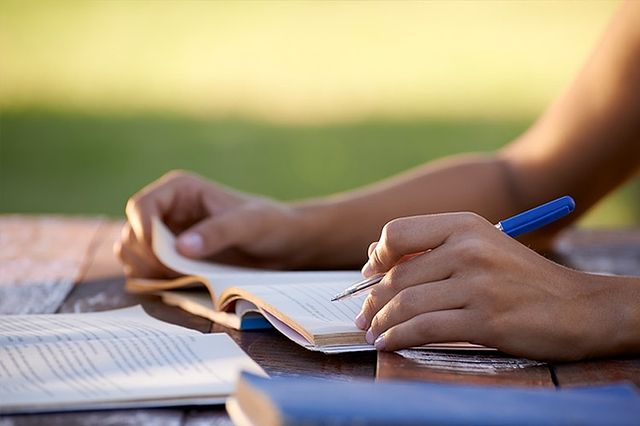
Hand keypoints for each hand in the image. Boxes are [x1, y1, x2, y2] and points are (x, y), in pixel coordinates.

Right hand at [115, 170, 309, 277]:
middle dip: (146, 257)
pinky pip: (146, 270)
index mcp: (180, 190)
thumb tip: (181, 247)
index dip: (143, 232)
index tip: (162, 255)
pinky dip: (153, 280)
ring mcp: (167, 235)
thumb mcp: (248, 225)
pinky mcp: (172, 257)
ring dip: (146, 271)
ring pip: (133, 254)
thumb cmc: (269, 224)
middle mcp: (167, 210)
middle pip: (132, 234)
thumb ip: (217, 233)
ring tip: (178, 279)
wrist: (282, 244)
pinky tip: (178, 284)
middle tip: (175, 274)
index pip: (141, 207)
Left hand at [354, 212, 631, 360]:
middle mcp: (468, 249)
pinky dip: (399, 338)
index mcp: (464, 225)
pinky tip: (388, 343)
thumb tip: (374, 259)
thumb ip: (433, 249)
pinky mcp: (485, 319)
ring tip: (372, 332)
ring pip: (407, 303)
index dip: (377, 257)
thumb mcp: (481, 246)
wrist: (578, 307)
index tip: (369, 276)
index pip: (397, 232)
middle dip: (373, 300)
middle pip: (398, 275)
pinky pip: (424, 329)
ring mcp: (477, 284)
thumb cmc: (522, 278)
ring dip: (381, 322)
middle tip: (363, 315)